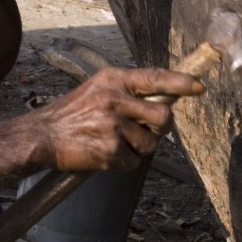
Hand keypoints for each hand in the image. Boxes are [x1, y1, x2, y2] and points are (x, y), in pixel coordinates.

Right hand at [33, 67, 204, 171]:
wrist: (41, 136)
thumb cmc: (72, 114)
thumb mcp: (98, 89)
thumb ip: (127, 92)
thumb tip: (164, 101)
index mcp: (113, 79)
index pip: (155, 77)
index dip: (181, 82)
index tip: (199, 87)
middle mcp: (115, 98)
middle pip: (163, 115)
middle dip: (160, 128)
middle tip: (147, 130)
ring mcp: (112, 124)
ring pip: (150, 143)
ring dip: (138, 149)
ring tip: (114, 143)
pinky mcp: (109, 149)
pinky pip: (133, 161)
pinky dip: (123, 163)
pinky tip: (105, 155)